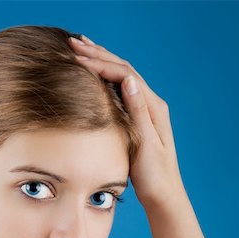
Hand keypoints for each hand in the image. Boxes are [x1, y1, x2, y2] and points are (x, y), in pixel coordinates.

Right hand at [69, 35, 186, 209]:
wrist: (163, 194)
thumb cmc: (154, 175)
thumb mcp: (146, 145)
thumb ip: (138, 112)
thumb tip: (127, 80)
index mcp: (154, 108)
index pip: (124, 76)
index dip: (101, 64)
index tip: (77, 57)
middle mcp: (151, 104)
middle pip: (124, 70)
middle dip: (99, 54)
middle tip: (74, 42)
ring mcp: (146, 109)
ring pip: (122, 77)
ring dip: (102, 61)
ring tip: (83, 48)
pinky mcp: (139, 117)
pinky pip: (121, 90)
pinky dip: (106, 76)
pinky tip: (96, 73)